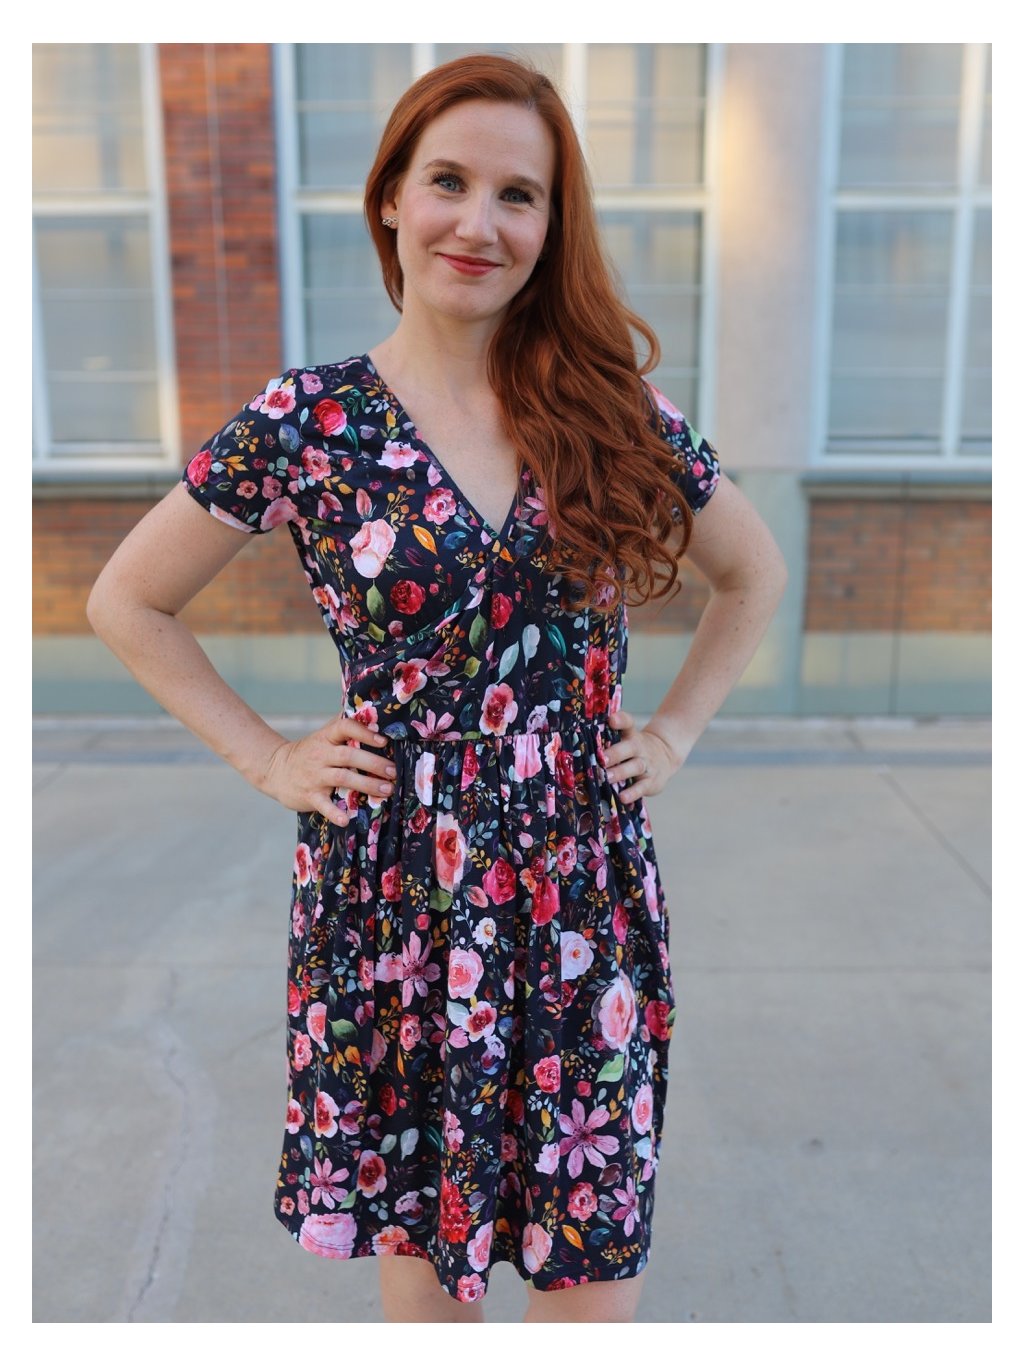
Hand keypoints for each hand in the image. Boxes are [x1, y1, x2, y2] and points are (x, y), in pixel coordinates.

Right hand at [257, 714, 395, 827]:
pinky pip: (323, 805)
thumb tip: (375, 717)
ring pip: (342, 778)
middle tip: (393, 772)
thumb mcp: (323, 736)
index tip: (384, 741)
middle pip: (348, 756)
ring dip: (366, 785)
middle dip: (373, 763)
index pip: (345, 728)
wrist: (275, 769)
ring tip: (387, 790)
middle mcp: (320, 754)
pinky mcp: (309, 795)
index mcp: (326, 737)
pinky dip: (334, 813)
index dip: (364, 733)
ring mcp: (314, 776)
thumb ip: (345, 728)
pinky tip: (346, 819)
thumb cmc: (309, 752)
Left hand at [605, 707, 681, 803]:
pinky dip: (632, 793)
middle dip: (614, 753)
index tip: (611, 720)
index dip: (620, 720)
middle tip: (601, 759)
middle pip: (629, 748)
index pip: (627, 723)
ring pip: (635, 767)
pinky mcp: (652, 782)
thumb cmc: (634, 749)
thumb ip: (607, 739)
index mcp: (631, 735)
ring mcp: (647, 764)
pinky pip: (642, 787)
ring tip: (606, 778)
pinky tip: (622, 797)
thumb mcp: (627, 738)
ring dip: (620, 773)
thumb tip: (577, 745)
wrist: (665, 756)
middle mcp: (639, 748)